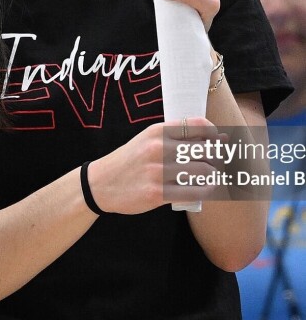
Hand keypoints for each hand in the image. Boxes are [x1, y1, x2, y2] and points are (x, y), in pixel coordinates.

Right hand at [88, 117, 219, 214]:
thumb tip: (218, 137)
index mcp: (157, 131)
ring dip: (213, 176)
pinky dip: (205, 191)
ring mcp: (158, 172)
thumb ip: (176, 137)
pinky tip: (203, 189)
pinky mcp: (157, 193)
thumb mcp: (147, 139)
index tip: (218, 142)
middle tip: (217, 163)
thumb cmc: (130, 160)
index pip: (199, 126)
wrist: (101, 183)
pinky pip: (193, 192)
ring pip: (204, 172)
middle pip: (206, 151)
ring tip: (210, 178)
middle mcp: (158, 148)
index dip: (215, 134)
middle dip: (217, 158)